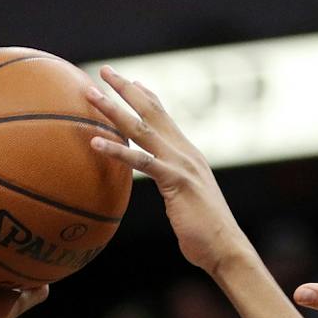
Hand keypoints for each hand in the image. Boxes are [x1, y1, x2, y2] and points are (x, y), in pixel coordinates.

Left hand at [86, 67, 250, 274]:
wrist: (226, 248)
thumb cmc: (205, 232)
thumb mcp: (187, 200)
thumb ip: (174, 184)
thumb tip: (166, 186)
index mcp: (188, 154)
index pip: (165, 117)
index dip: (146, 97)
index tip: (129, 80)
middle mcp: (185, 152)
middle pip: (151, 112)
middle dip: (126, 88)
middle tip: (103, 70)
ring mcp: (181, 164)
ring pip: (142, 129)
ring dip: (114, 110)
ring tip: (91, 95)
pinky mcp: (176, 182)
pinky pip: (142, 161)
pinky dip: (118, 150)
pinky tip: (96, 142)